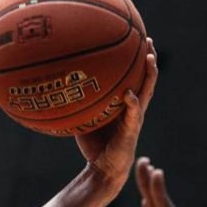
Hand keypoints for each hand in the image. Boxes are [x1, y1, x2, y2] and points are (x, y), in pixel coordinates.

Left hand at [74, 38, 157, 186]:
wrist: (103, 169)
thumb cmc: (94, 144)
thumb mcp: (85, 119)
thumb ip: (78, 104)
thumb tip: (57, 89)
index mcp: (125, 103)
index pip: (134, 76)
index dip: (136, 58)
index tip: (135, 37)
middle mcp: (133, 107)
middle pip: (146, 78)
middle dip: (148, 58)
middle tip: (147, 39)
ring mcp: (135, 118)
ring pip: (147, 91)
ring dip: (149, 75)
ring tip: (149, 58)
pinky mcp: (131, 131)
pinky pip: (133, 115)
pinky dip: (132, 104)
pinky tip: (129, 95)